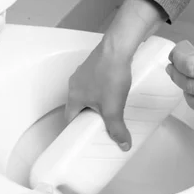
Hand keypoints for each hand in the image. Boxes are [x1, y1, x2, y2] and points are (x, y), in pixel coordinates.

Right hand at [65, 0, 165, 150]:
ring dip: (96, 103)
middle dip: (89, 117)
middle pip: (78, 106)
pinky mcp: (95, 64)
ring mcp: (84, 72)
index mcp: (73, 96)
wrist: (118, 47)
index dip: (77, 130)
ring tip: (111, 110)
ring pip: (87, 94)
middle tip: (102, 126)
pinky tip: (114, 91)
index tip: (86, 137)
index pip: (69, 119)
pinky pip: (95, 82)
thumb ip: (117, 128)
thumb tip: (123, 146)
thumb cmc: (110, 76)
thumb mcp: (113, 108)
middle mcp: (75, 84)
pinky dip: (102, 90)